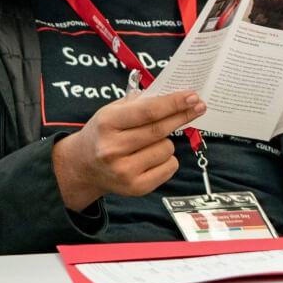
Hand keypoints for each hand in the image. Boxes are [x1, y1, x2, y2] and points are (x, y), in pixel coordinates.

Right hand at [52, 89, 204, 210]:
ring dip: (167, 141)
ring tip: (150, 143)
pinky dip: (168, 159)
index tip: (192, 96)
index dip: (173, 103)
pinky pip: (169, 167)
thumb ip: (140, 101)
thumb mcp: (112, 111)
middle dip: (182, 116)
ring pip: (167, 148)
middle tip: (198, 107)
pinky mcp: (135, 187)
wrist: (84, 166)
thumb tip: (174, 95)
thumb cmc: (104, 133)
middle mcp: (112, 149)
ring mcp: (123, 170)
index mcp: (107, 124)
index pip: (148, 112)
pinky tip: (152, 157)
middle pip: (160, 130)